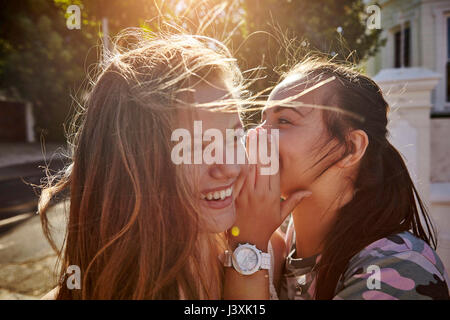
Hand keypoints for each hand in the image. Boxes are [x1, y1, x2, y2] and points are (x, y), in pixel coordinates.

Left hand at [229, 128, 311, 250]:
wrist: (247, 242)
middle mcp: (261, 192)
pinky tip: (237, 151)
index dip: (273, 152)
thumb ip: (294, 200)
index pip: (274, 169)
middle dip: (260, 146)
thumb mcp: (282, 215)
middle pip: (262, 164)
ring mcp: (246, 193)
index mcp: (273, 195)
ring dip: (249, 150)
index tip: (272, 139)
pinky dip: (238, 163)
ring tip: (249, 135)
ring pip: (250, 167)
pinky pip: (238, 177)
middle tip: (259, 130)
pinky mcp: (235, 196)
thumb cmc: (265, 227)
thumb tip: (309, 191)